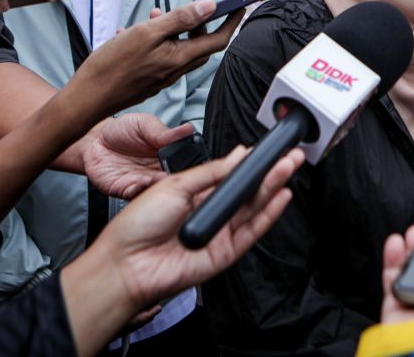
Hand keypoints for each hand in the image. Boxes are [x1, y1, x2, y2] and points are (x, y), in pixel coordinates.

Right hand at [66, 0, 243, 119]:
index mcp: (179, 59)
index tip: (239, 6)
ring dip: (172, 31)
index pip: (218, 40)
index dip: (231, 21)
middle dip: (197, 24)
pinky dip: (156, 42)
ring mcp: (162, 77)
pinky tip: (133, 34)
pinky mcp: (149, 80)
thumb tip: (210, 7)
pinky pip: (161, 57)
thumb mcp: (147, 33)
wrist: (87, 98)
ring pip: (178, 49)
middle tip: (183, 9)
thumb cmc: (112, 66)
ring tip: (153, 17)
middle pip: (200, 45)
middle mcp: (175, 71)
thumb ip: (180, 20)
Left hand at [83, 115, 193, 199]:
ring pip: (157, 190)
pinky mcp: (127, 189)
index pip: (183, 163)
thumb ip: (164, 131)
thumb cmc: (119, 130)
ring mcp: (143, 181)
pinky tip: (144, 182)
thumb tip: (187, 129)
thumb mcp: (144, 123)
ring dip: (160, 186)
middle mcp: (156, 170)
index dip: (189, 165)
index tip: (193, 163)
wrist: (93, 140)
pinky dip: (141, 190)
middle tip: (176, 172)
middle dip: (176, 178)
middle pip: (173, 179)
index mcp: (166, 154)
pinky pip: (137, 194)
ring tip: (161, 177)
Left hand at [98, 145, 301, 307]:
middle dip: (270, 171)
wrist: (125, 263)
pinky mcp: (225, 253)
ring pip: (254, 208)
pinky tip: (280, 196)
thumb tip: (236, 157)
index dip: (250, 163)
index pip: (231, 176)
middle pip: (247, 191)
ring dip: (273, 186)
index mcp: (196, 195)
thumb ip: (210, 172)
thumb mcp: (175, 185)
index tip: (267, 149)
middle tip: (288, 155)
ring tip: (288, 166)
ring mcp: (219, 234)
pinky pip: (252, 232)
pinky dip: (269, 214)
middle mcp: (210, 214)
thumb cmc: (137, 225)